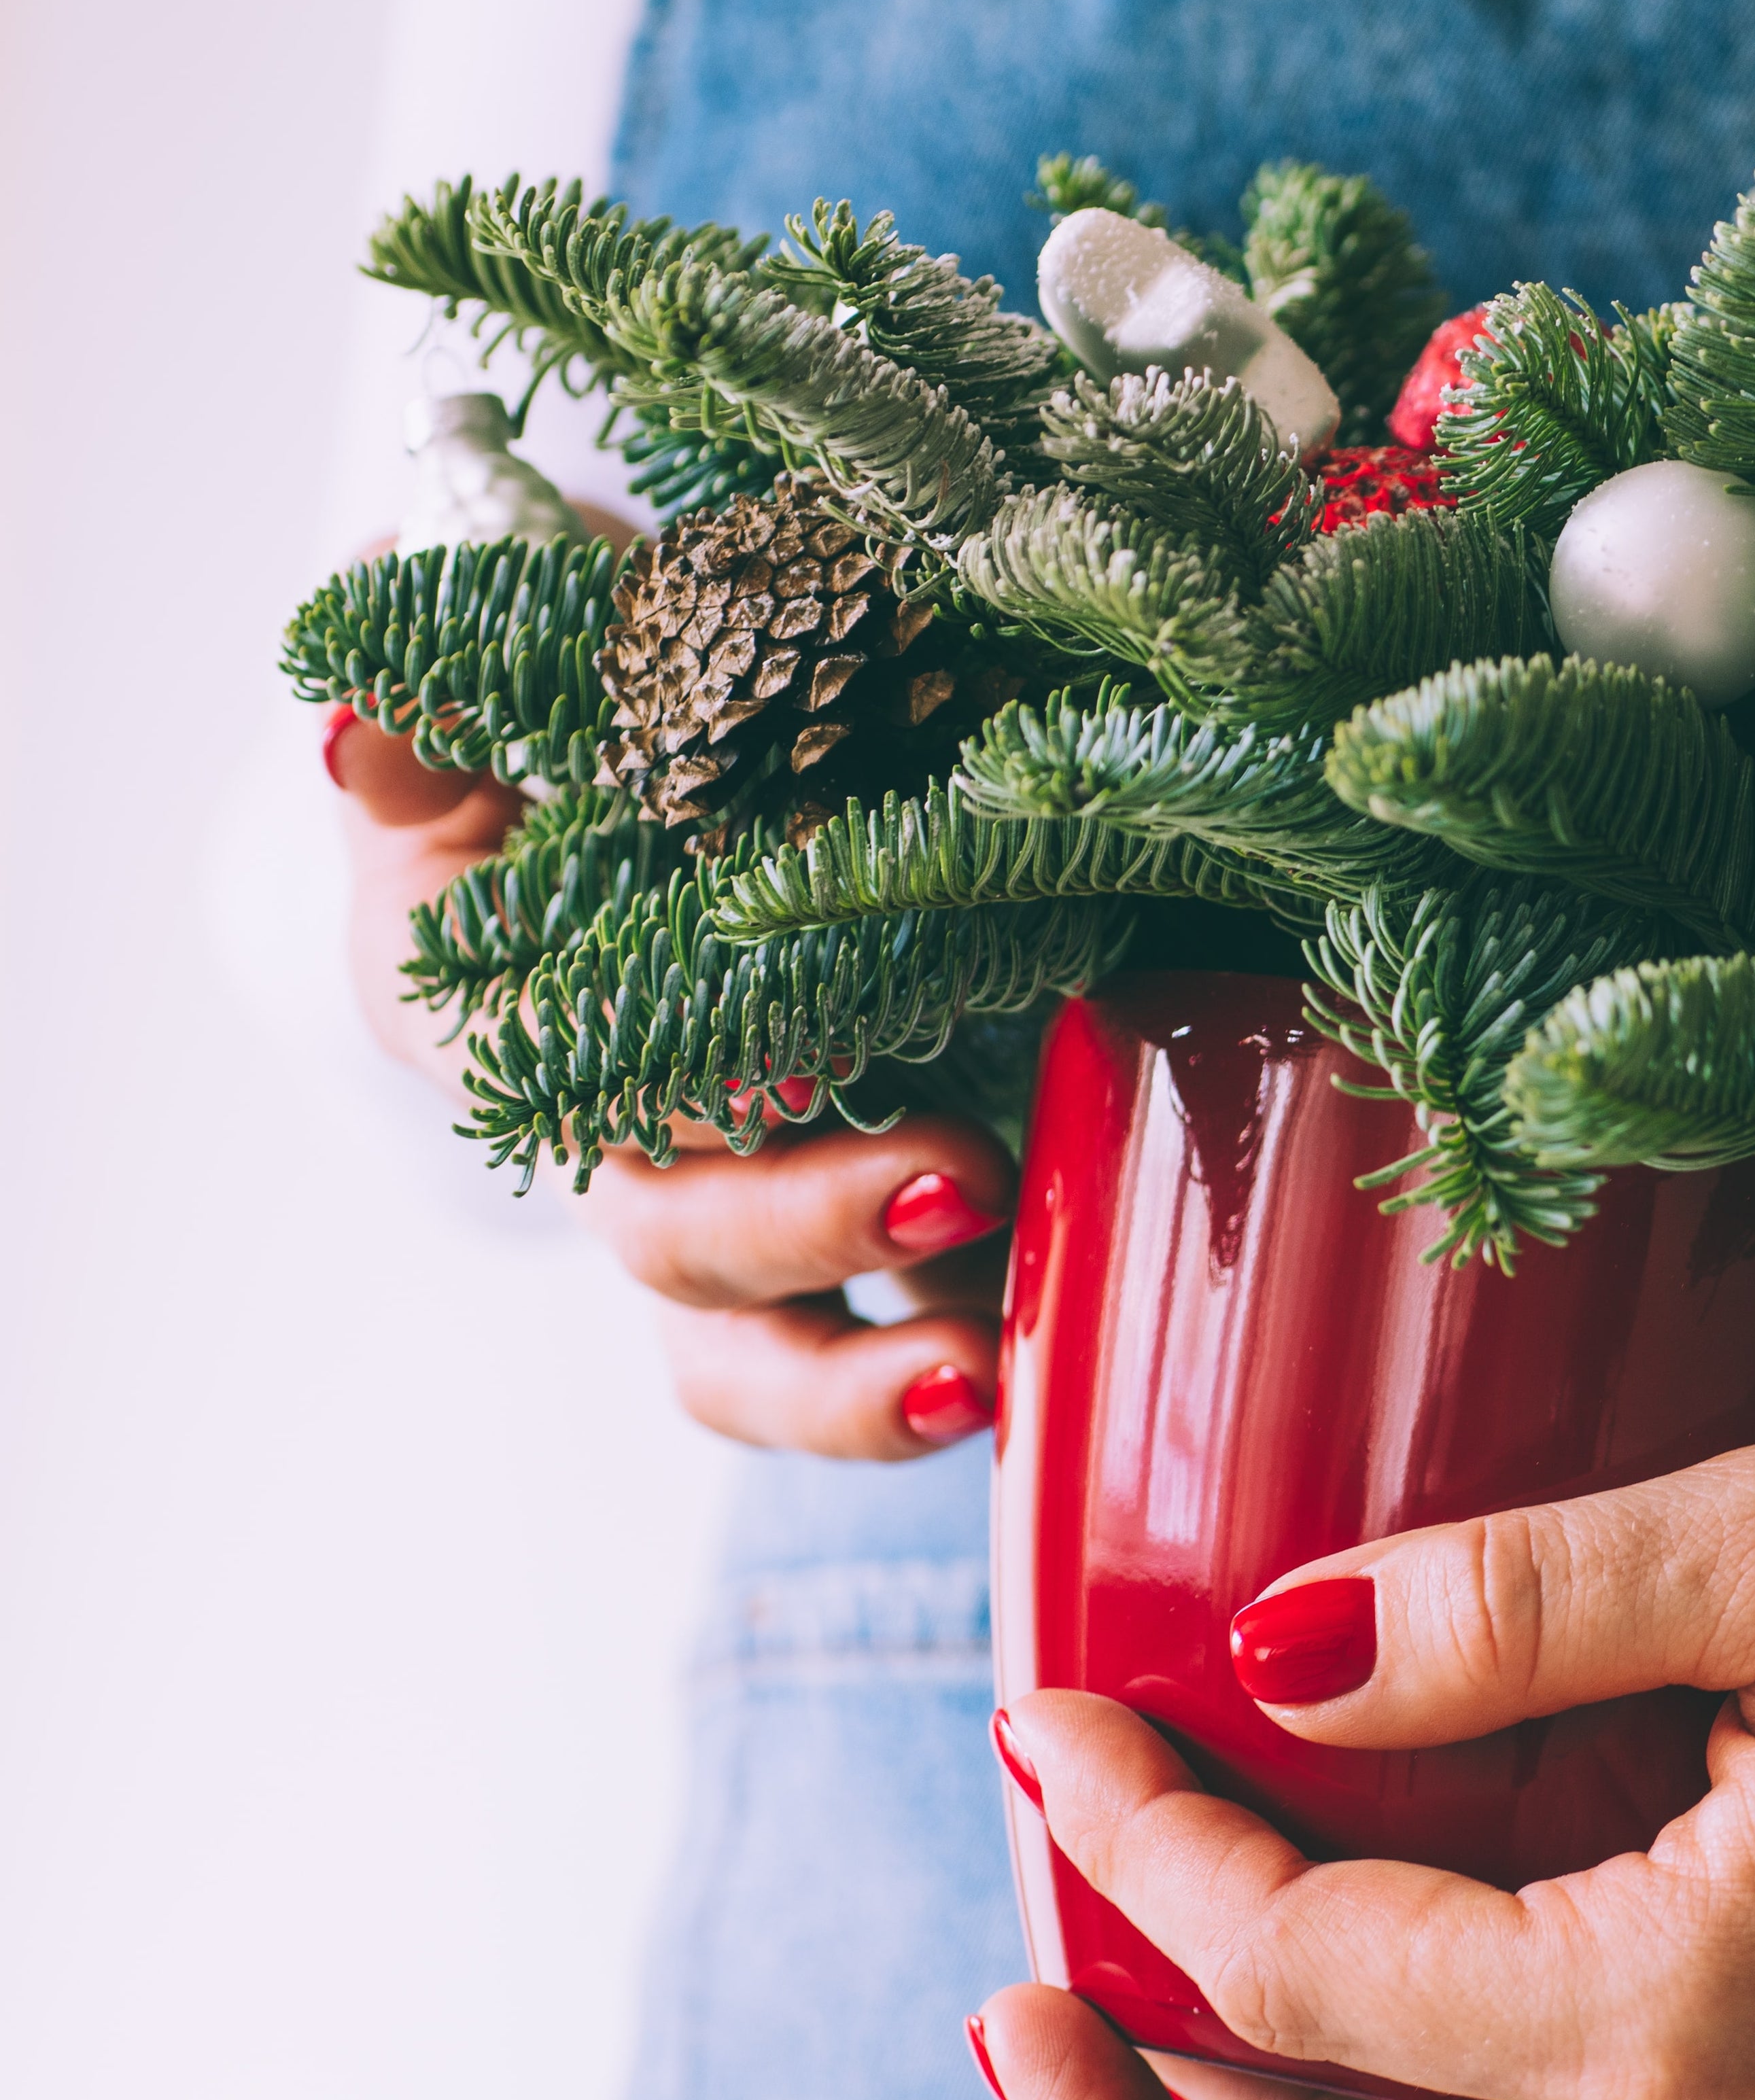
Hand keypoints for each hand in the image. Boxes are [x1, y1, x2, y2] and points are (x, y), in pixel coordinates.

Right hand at [329, 701, 1016, 1456]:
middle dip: (805, 1226)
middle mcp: (602, 1140)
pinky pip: (874, 1350)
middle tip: (956, 1180)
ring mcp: (724, 1216)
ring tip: (981, 1373)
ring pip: (749, 1356)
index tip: (776, 1085)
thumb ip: (450, 713)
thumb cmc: (599, 740)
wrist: (673, 790)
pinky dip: (946, 1371)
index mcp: (492, 1008)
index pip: (554, 1066)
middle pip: (669, 1234)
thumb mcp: (523, 709)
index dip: (659, 1088)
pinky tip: (1047, 1363)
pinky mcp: (852, 1248)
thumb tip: (362, 710)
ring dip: (854, 1389)